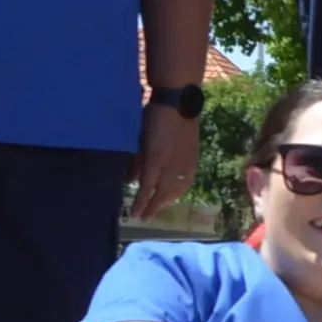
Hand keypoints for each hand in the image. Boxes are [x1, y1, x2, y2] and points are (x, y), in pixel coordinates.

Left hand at [133, 104, 198, 219]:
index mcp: (155, 159)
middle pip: (161, 193)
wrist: (179, 102)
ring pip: (175, 189)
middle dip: (152, 207)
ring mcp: (184, 163)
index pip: (146, 187)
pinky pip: (187, 181)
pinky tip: (176, 194)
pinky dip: (180, 190)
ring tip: (158, 207)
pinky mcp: (193, 159)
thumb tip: (129, 180)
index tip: (133, 215)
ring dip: (166, 201)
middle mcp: (170, 165)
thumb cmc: (153, 116)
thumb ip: (135, 160)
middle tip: (144, 218)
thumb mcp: (139, 138)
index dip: (140, 203)